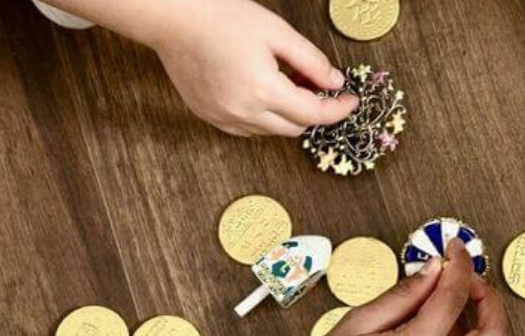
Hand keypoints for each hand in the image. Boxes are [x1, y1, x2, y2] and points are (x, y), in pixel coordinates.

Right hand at [148, 0, 356, 135]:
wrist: (173, 17)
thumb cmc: (222, 17)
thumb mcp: (278, 32)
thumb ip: (311, 61)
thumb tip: (335, 83)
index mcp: (262, 91)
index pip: (314, 114)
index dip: (338, 109)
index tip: (352, 101)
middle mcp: (242, 113)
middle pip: (295, 128)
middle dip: (313, 111)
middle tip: (317, 84)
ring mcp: (223, 118)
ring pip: (272, 131)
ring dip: (288, 115)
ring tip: (288, 82)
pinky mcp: (209, 116)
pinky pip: (248, 128)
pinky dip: (264, 116)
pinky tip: (263, 91)